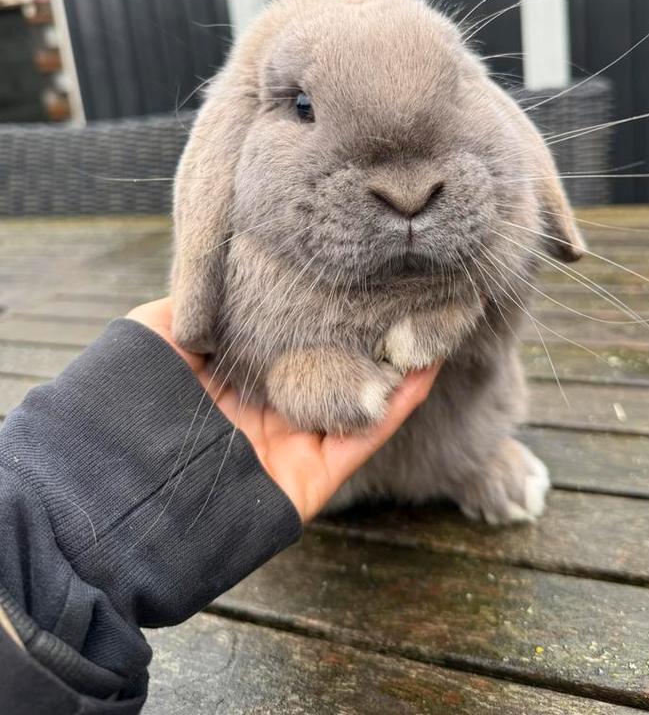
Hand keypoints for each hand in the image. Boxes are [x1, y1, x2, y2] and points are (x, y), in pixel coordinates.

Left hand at [126, 298, 438, 521]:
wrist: (112, 494)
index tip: (353, 268)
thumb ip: (194, 303)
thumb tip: (227, 262)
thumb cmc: (127, 405)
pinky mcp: (312, 476)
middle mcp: (268, 407)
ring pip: (357, 396)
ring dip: (394, 363)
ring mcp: (292, 443)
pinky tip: (423, 365)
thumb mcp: (154, 334)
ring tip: (429, 319)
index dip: (322, 303)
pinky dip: (396, 404)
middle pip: (331, 364)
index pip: (289, 333)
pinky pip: (362, 436)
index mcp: (234, 376)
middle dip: (367, 329)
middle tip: (402, 286)